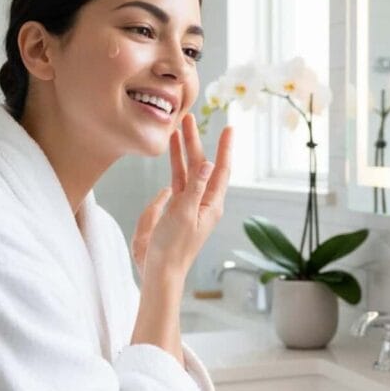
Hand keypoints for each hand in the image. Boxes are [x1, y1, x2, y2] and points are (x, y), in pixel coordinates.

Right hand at [132, 113, 232, 281]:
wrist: (160, 272)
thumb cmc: (172, 247)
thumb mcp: (184, 214)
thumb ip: (194, 188)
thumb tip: (207, 164)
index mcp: (210, 204)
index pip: (220, 170)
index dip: (224, 148)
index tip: (229, 128)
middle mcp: (202, 202)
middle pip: (200, 166)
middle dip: (195, 142)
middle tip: (189, 118)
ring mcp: (188, 205)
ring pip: (186, 172)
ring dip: (182, 151)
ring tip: (177, 131)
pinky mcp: (174, 211)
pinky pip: (177, 183)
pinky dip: (175, 168)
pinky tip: (172, 157)